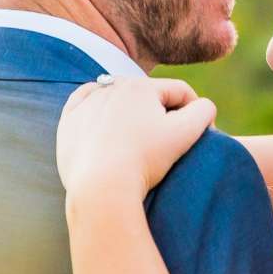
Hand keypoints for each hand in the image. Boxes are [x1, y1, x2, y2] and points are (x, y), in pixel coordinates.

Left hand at [56, 77, 217, 205]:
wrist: (100, 187)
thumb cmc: (145, 159)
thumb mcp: (186, 133)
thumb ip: (203, 111)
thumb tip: (203, 106)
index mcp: (141, 86)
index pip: (179, 92)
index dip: (195, 112)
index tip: (200, 137)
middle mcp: (111, 87)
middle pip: (148, 97)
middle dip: (161, 114)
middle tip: (166, 143)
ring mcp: (86, 104)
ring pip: (117, 101)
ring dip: (130, 115)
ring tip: (136, 140)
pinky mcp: (68, 123)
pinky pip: (85, 108)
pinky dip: (97, 115)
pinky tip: (106, 129)